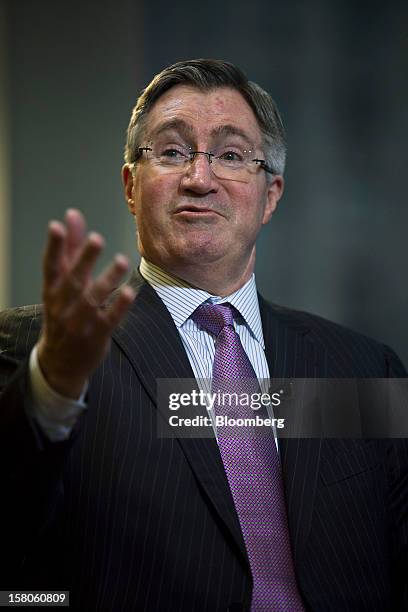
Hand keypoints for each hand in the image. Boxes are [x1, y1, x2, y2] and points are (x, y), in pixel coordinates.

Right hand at [36, 209, 134, 398]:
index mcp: (52, 291)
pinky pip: (109, 320)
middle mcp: (63, 306)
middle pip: (74, 281)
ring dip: (107, 280)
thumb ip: (70, 249)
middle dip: (84, 259)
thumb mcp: (61, 284)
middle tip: (97, 239)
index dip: (54, 247)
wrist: (60, 363)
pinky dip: (118, 306)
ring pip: (93, 299)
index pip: (51, 267)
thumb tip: (72, 216)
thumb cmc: (62, 314)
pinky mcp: (97, 335)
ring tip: (122, 261)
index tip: (56, 226)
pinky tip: (129, 292)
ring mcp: (79, 322)